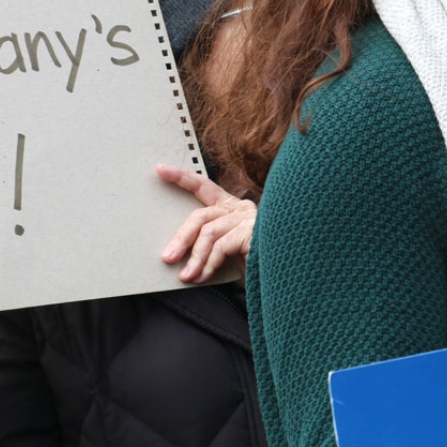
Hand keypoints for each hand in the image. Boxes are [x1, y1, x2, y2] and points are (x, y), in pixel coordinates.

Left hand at [157, 164, 255, 283]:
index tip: (160, 169)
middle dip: (182, 238)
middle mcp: (240, 208)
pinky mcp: (253, 231)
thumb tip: (175, 252)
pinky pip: (221, 246)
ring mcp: (248, 218)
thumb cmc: (254, 265)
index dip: (182, 177)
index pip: (203, 186)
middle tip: (167, 258)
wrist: (286, 276)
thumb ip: (208, 244)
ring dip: (195, 258)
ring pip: (208, 233)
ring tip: (187, 276)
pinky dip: (210, 264)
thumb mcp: (225, 251)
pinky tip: (204, 277)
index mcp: (232, 207)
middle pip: (200, 216)